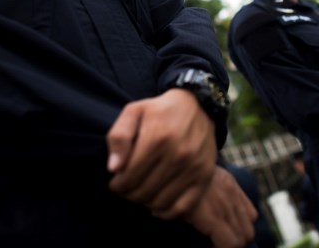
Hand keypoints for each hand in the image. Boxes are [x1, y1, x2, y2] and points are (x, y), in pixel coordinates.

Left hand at [107, 88, 216, 218]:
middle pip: (143, 192)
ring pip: (160, 202)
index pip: (129, 177)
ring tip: (141, 192)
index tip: (116, 181)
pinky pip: (183, 207)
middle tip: (126, 188)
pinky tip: (158, 205)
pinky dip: (167, 212)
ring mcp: (193, 167)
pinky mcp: (204, 176)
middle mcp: (177, 155)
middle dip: (129, 194)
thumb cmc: (160, 110)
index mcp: (157, 138)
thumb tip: (114, 168)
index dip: (117, 185)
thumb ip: (119, 137)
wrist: (198, 105)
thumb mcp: (134, 111)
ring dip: (145, 203)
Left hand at [184, 166, 257, 247]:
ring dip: (241, 234)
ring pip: (250, 225)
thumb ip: (191, 234)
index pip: (232, 243)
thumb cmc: (171, 194)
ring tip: (226, 235)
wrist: (180, 162)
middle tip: (219, 243)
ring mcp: (232, 193)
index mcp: (210, 215)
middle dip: (234, 245)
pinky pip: (250, 211)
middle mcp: (225, 204)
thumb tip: (198, 243)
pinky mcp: (234, 185)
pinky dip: (245, 220)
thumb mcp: (178, 216)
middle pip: (244, 236)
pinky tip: (231, 221)